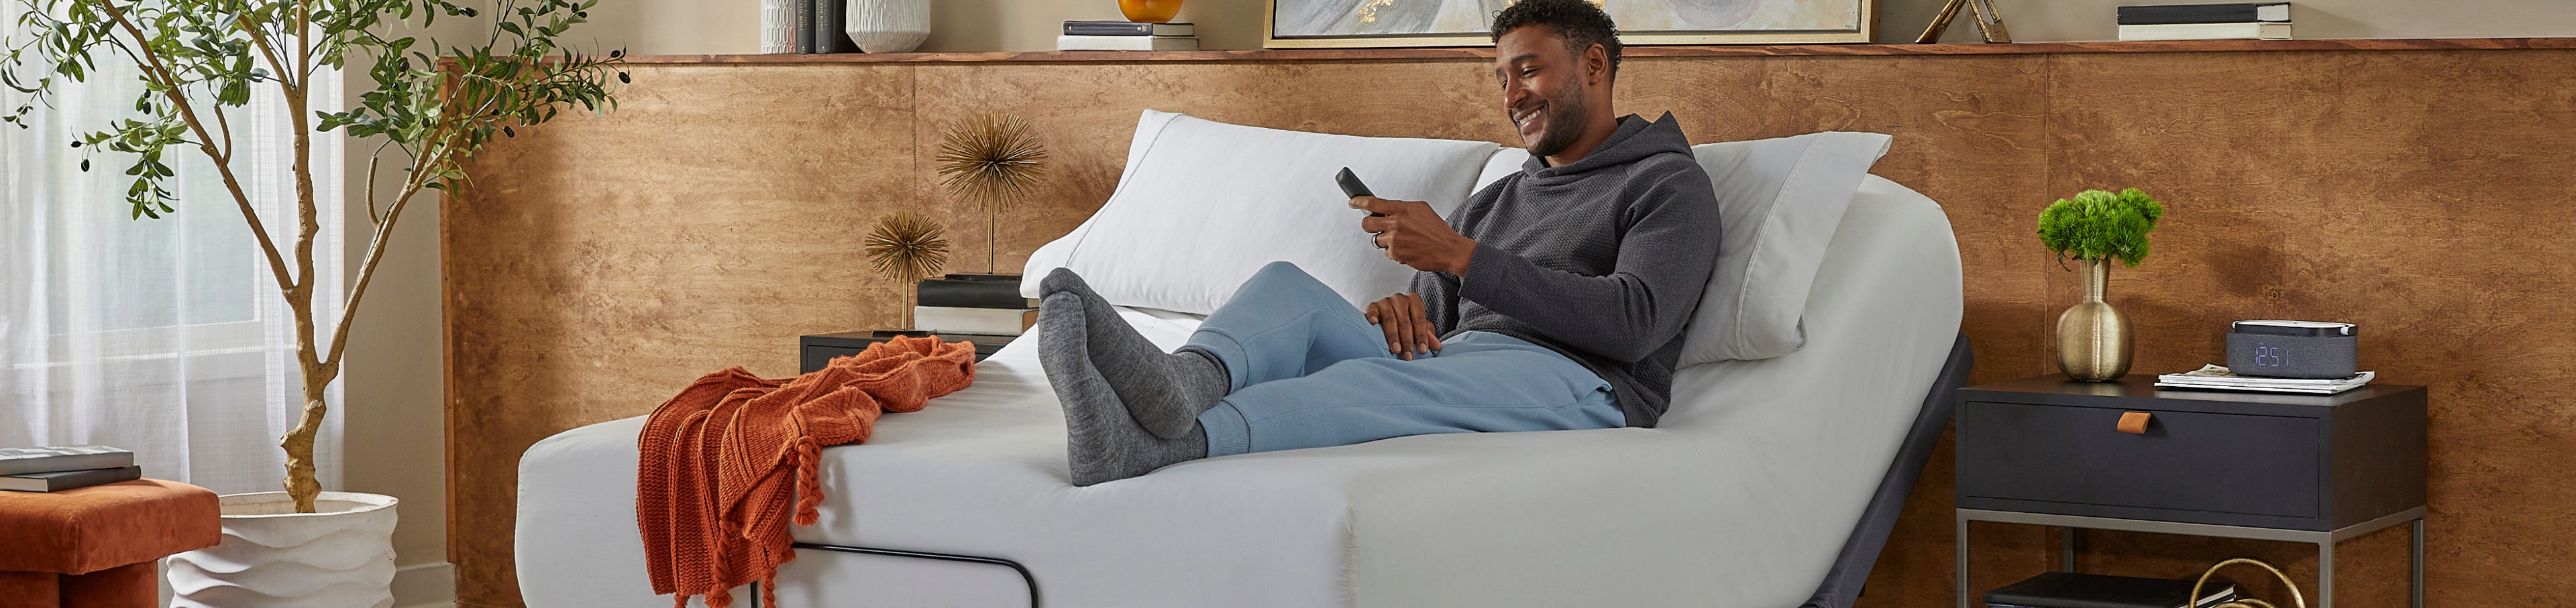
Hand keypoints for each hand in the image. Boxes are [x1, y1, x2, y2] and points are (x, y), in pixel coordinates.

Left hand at [1352, 196, 1476, 275]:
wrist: (1448, 249)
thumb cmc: (1436, 229)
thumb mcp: (1420, 209)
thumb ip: (1401, 208)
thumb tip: (1386, 208)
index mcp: (1401, 209)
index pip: (1372, 203)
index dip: (1358, 201)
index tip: (1352, 202)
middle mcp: (1395, 223)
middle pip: (1366, 223)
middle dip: (1369, 225)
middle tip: (1376, 226)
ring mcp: (1394, 240)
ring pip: (1376, 240)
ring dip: (1385, 240)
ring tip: (1401, 239)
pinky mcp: (1396, 254)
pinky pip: (1387, 252)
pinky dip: (1394, 251)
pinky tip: (1407, 248)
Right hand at [1363, 292, 1441, 359]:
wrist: (1386, 313)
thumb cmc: (1406, 321)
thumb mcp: (1418, 327)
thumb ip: (1427, 335)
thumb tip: (1438, 347)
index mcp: (1415, 301)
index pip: (1419, 320)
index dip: (1421, 336)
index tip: (1422, 351)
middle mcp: (1400, 299)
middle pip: (1405, 322)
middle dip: (1407, 341)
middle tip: (1408, 356)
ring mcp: (1385, 301)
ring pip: (1390, 319)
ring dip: (1393, 336)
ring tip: (1396, 350)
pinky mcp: (1373, 305)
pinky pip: (1372, 310)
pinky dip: (1373, 316)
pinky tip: (1373, 323)